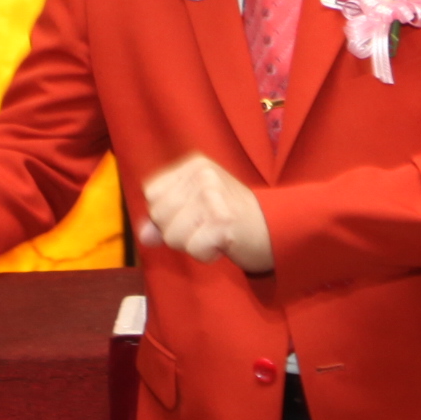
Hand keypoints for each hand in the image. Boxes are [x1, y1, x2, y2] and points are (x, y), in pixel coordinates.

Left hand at [136, 154, 275, 272]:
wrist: (276, 228)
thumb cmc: (231, 217)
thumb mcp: (195, 208)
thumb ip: (165, 219)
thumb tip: (144, 235)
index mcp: (194, 165)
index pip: (152, 193)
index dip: (165, 213)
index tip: (193, 214)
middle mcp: (203, 175)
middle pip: (159, 215)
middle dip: (177, 231)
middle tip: (205, 227)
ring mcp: (214, 196)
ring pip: (172, 235)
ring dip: (192, 244)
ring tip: (214, 234)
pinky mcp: (223, 221)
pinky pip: (193, 249)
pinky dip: (206, 254)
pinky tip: (223, 243)